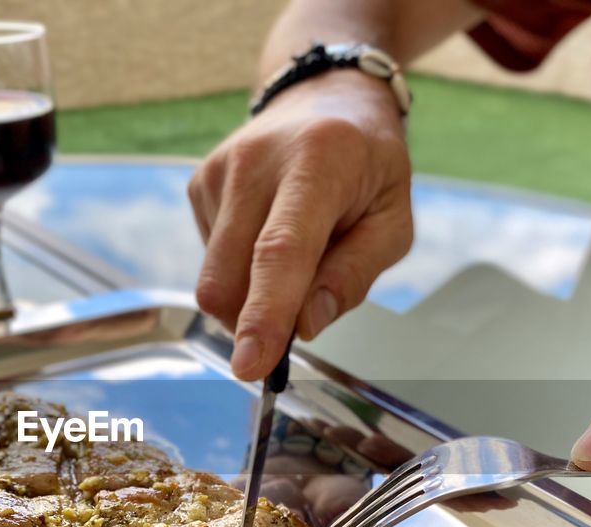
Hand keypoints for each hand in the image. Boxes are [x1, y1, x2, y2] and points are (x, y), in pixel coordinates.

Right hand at [188, 70, 412, 379]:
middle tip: (295, 319)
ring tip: (294, 253)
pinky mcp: (198, 184)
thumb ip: (353, 277)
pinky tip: (267, 234)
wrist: (325, 98)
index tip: (251, 366)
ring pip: (213, 278)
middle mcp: (257, 161)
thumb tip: (305, 326)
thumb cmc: (368, 164)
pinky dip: (239, 269)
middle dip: (251, 323)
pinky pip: (210, 260)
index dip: (264, 314)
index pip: (281, 251)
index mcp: (319, 161)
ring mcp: (218, 171)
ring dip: (249, 294)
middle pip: (228, 278)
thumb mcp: (392, 221)